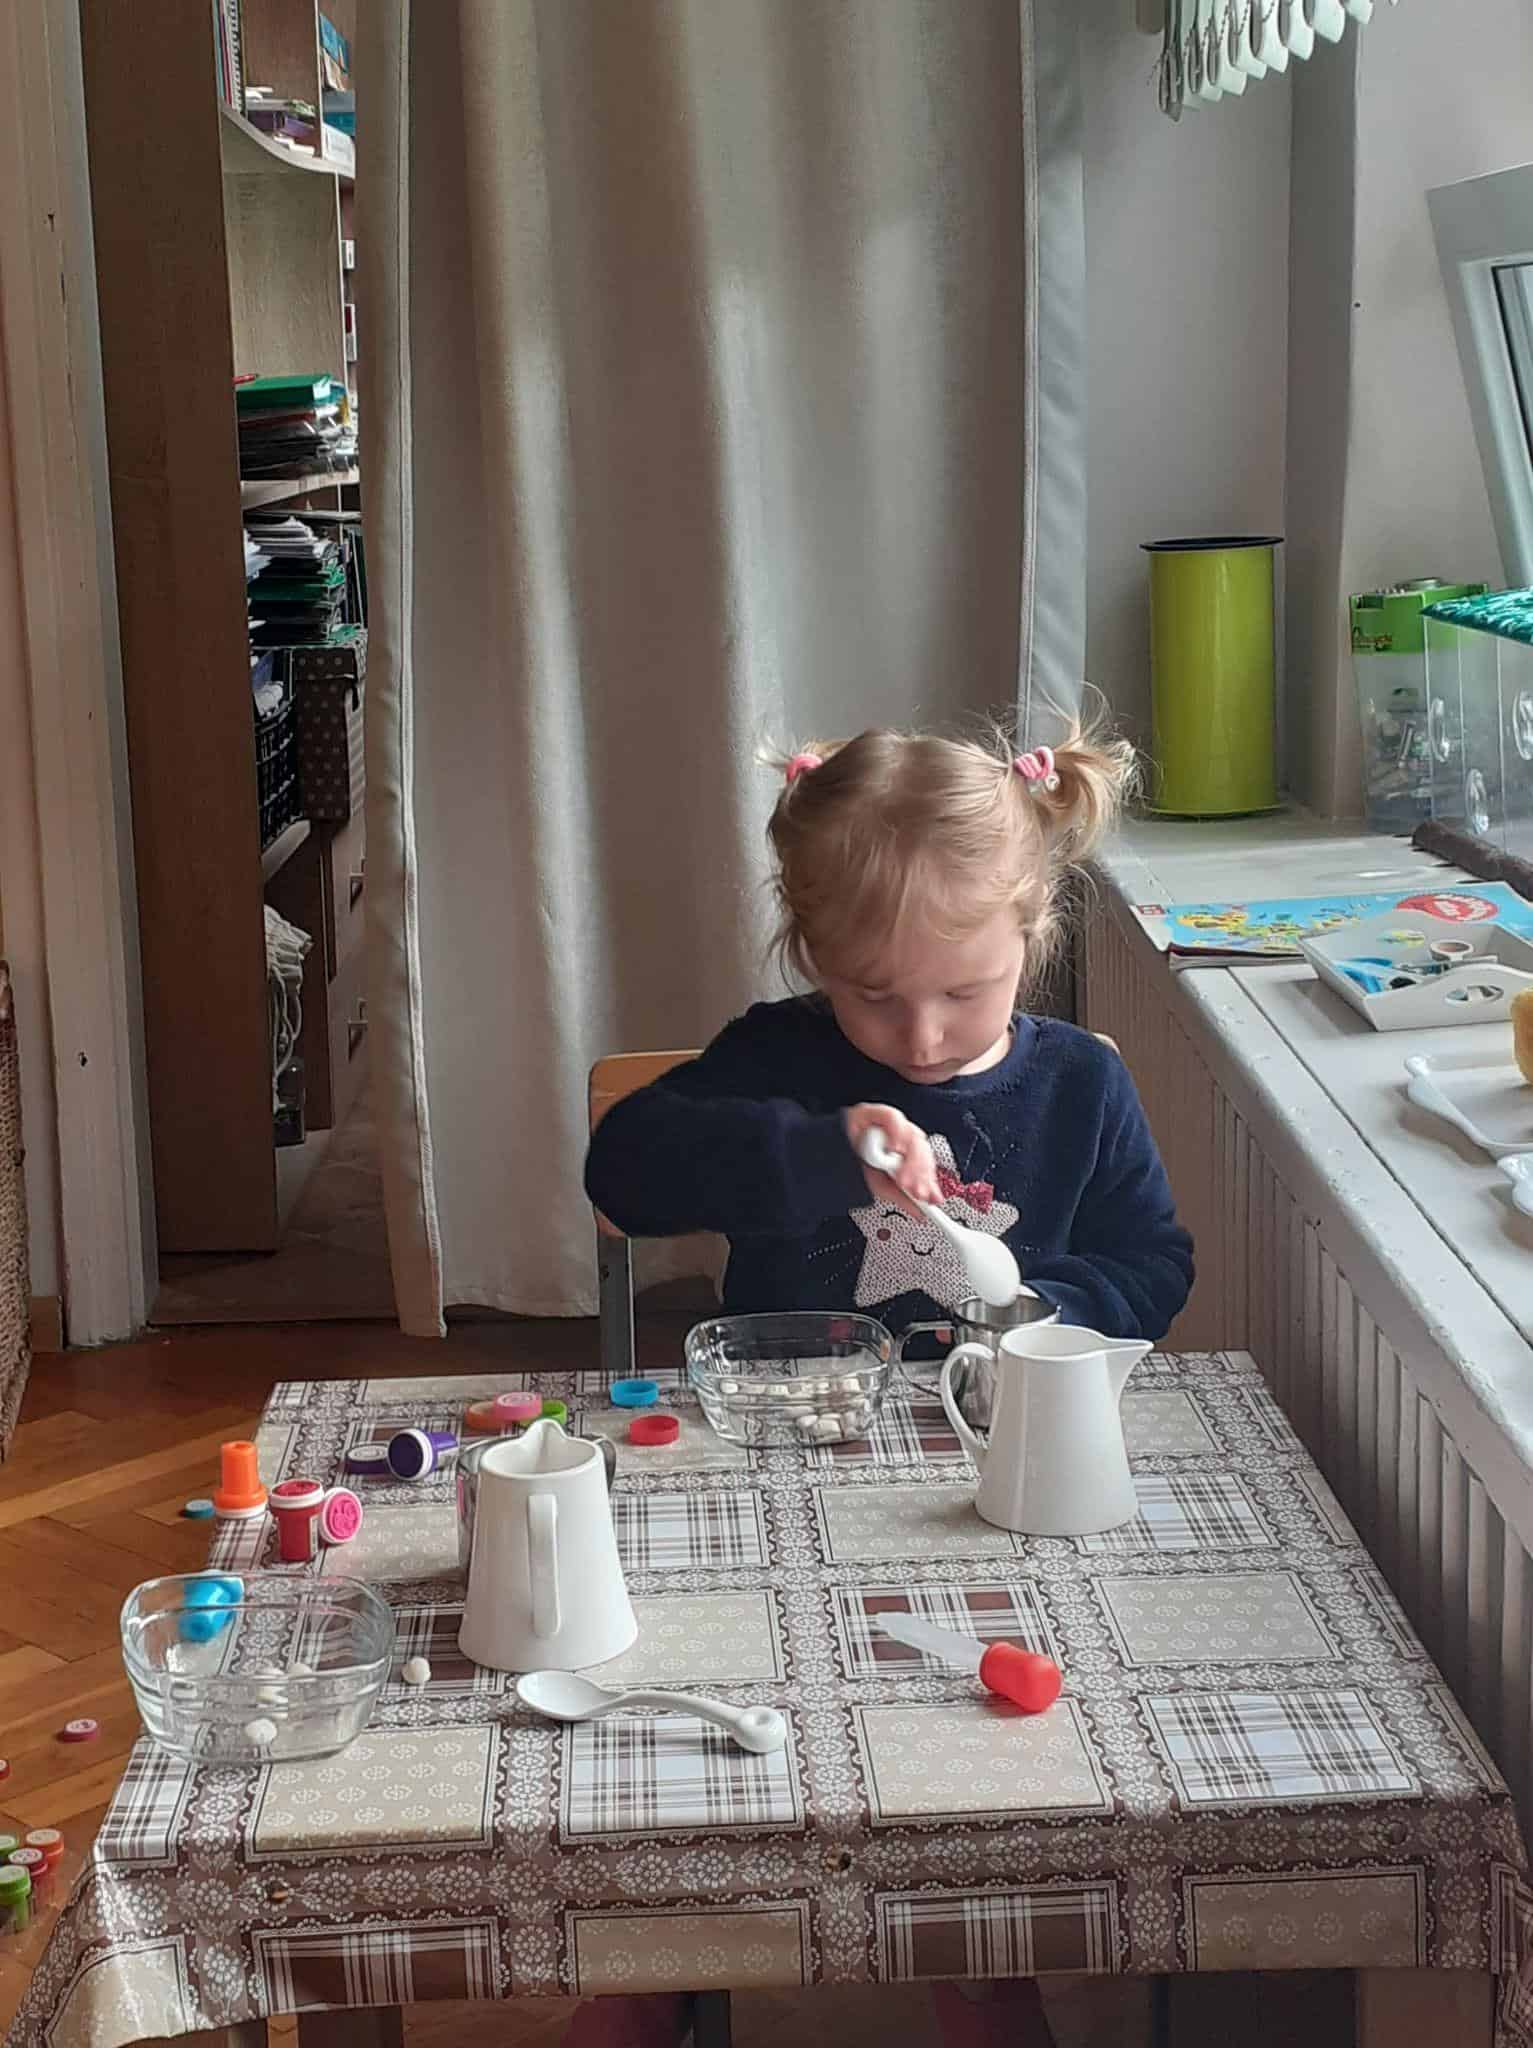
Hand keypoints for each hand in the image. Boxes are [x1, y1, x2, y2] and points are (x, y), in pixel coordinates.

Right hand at [844, 1104, 940, 1220]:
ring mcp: (889, 1124)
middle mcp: (901, 1136)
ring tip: (902, 1179)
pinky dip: (896, 1134)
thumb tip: (922, 1213)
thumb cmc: (852, 1165)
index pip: (926, 1162)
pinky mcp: (874, 1112)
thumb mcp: (880, 1186)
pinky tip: (894, 1149)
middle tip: (916, 1192)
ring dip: (910, 1160)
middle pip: (921, 1148)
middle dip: (921, 1173)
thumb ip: (902, 1198)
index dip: (930, 1179)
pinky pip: (893, 1119)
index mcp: (906, 1152)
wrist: (825, 1154)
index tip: (931, 1198)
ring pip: (911, 1135)